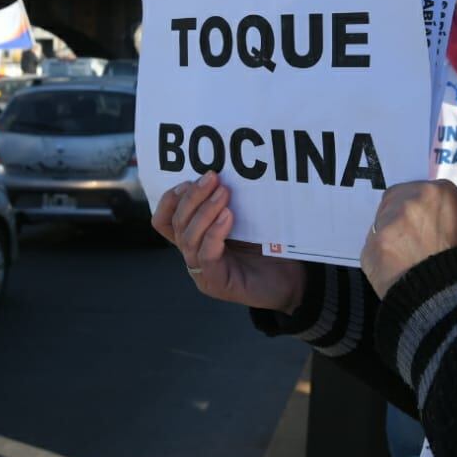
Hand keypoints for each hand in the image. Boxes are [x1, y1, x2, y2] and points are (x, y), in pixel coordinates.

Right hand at [151, 171, 305, 313]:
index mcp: (195, 239)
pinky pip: (206, 255)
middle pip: (177, 224)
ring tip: (223, 193)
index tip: (189, 179)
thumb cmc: (269, 249)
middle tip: (212, 177)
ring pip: (189, 238)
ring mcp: (202, 272)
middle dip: (192, 197)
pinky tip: (227, 216)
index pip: (164, 221)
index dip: (170, 199)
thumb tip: (224, 173)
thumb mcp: (245, 220)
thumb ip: (229, 202)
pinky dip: (214, 232)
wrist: (292, 281)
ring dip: (204, 211)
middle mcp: (194, 255)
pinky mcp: (216, 283)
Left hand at [360, 180, 456, 297]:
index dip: (421, 209)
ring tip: (404, 260)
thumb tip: (428, 223)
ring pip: (382, 223)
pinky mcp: (370, 243)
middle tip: (410, 240)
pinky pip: (373, 247)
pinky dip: (381, 258)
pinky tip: (394, 272)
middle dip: (400, 217)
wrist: (445, 296)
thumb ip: (443, 218)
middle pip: (396, 199)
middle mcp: (412, 199)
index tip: (423, 224)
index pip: (422, 192)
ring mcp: (388, 220)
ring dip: (389, 237)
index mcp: (442, 192)